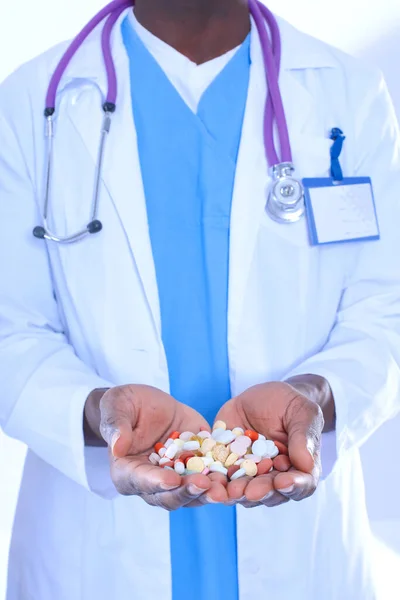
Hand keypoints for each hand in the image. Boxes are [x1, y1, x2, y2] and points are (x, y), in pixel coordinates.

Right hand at [88, 384, 226, 509]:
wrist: (145, 403)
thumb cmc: (124, 405)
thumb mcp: (116, 406)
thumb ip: (116, 425)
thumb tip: (117, 446)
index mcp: (127, 472)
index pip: (141, 481)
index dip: (156, 482)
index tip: (171, 479)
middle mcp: (152, 482)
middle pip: (168, 495)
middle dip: (186, 492)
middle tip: (203, 485)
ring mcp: (176, 476)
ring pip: (191, 493)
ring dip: (207, 493)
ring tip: (223, 488)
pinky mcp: (196, 465)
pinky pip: (209, 476)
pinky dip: (222, 478)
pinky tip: (236, 475)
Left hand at [215, 381, 323, 507]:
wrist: (262, 396)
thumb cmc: (289, 404)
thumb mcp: (302, 412)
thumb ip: (304, 437)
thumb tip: (307, 465)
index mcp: (299, 469)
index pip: (301, 484)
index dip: (293, 486)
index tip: (283, 482)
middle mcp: (274, 478)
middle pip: (270, 493)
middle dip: (260, 492)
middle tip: (250, 491)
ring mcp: (250, 474)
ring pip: (244, 491)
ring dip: (236, 493)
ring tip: (228, 491)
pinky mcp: (227, 465)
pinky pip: (220, 476)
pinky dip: (214, 480)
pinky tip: (207, 479)